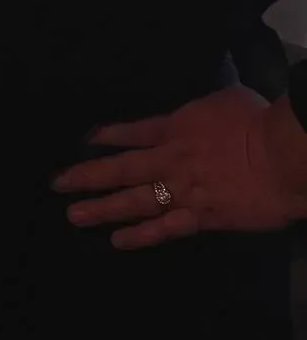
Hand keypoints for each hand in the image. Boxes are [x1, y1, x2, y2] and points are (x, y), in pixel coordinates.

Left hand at [53, 84, 306, 248]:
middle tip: (58, 184)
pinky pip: (163, 229)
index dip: (106, 136)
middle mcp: (170, 159)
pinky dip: (139, 236)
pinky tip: (117, 241)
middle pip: (120, 168)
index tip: (85, 141)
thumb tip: (207, 105)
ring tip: (74, 215)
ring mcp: (181, 190)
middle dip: (87, 176)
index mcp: (176, 127)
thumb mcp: (226, 98)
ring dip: (101, 208)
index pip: (132, 132)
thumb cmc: (259, 123)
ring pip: (133, 201)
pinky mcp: (200, 217)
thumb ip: (207, 107)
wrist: (282, 157)